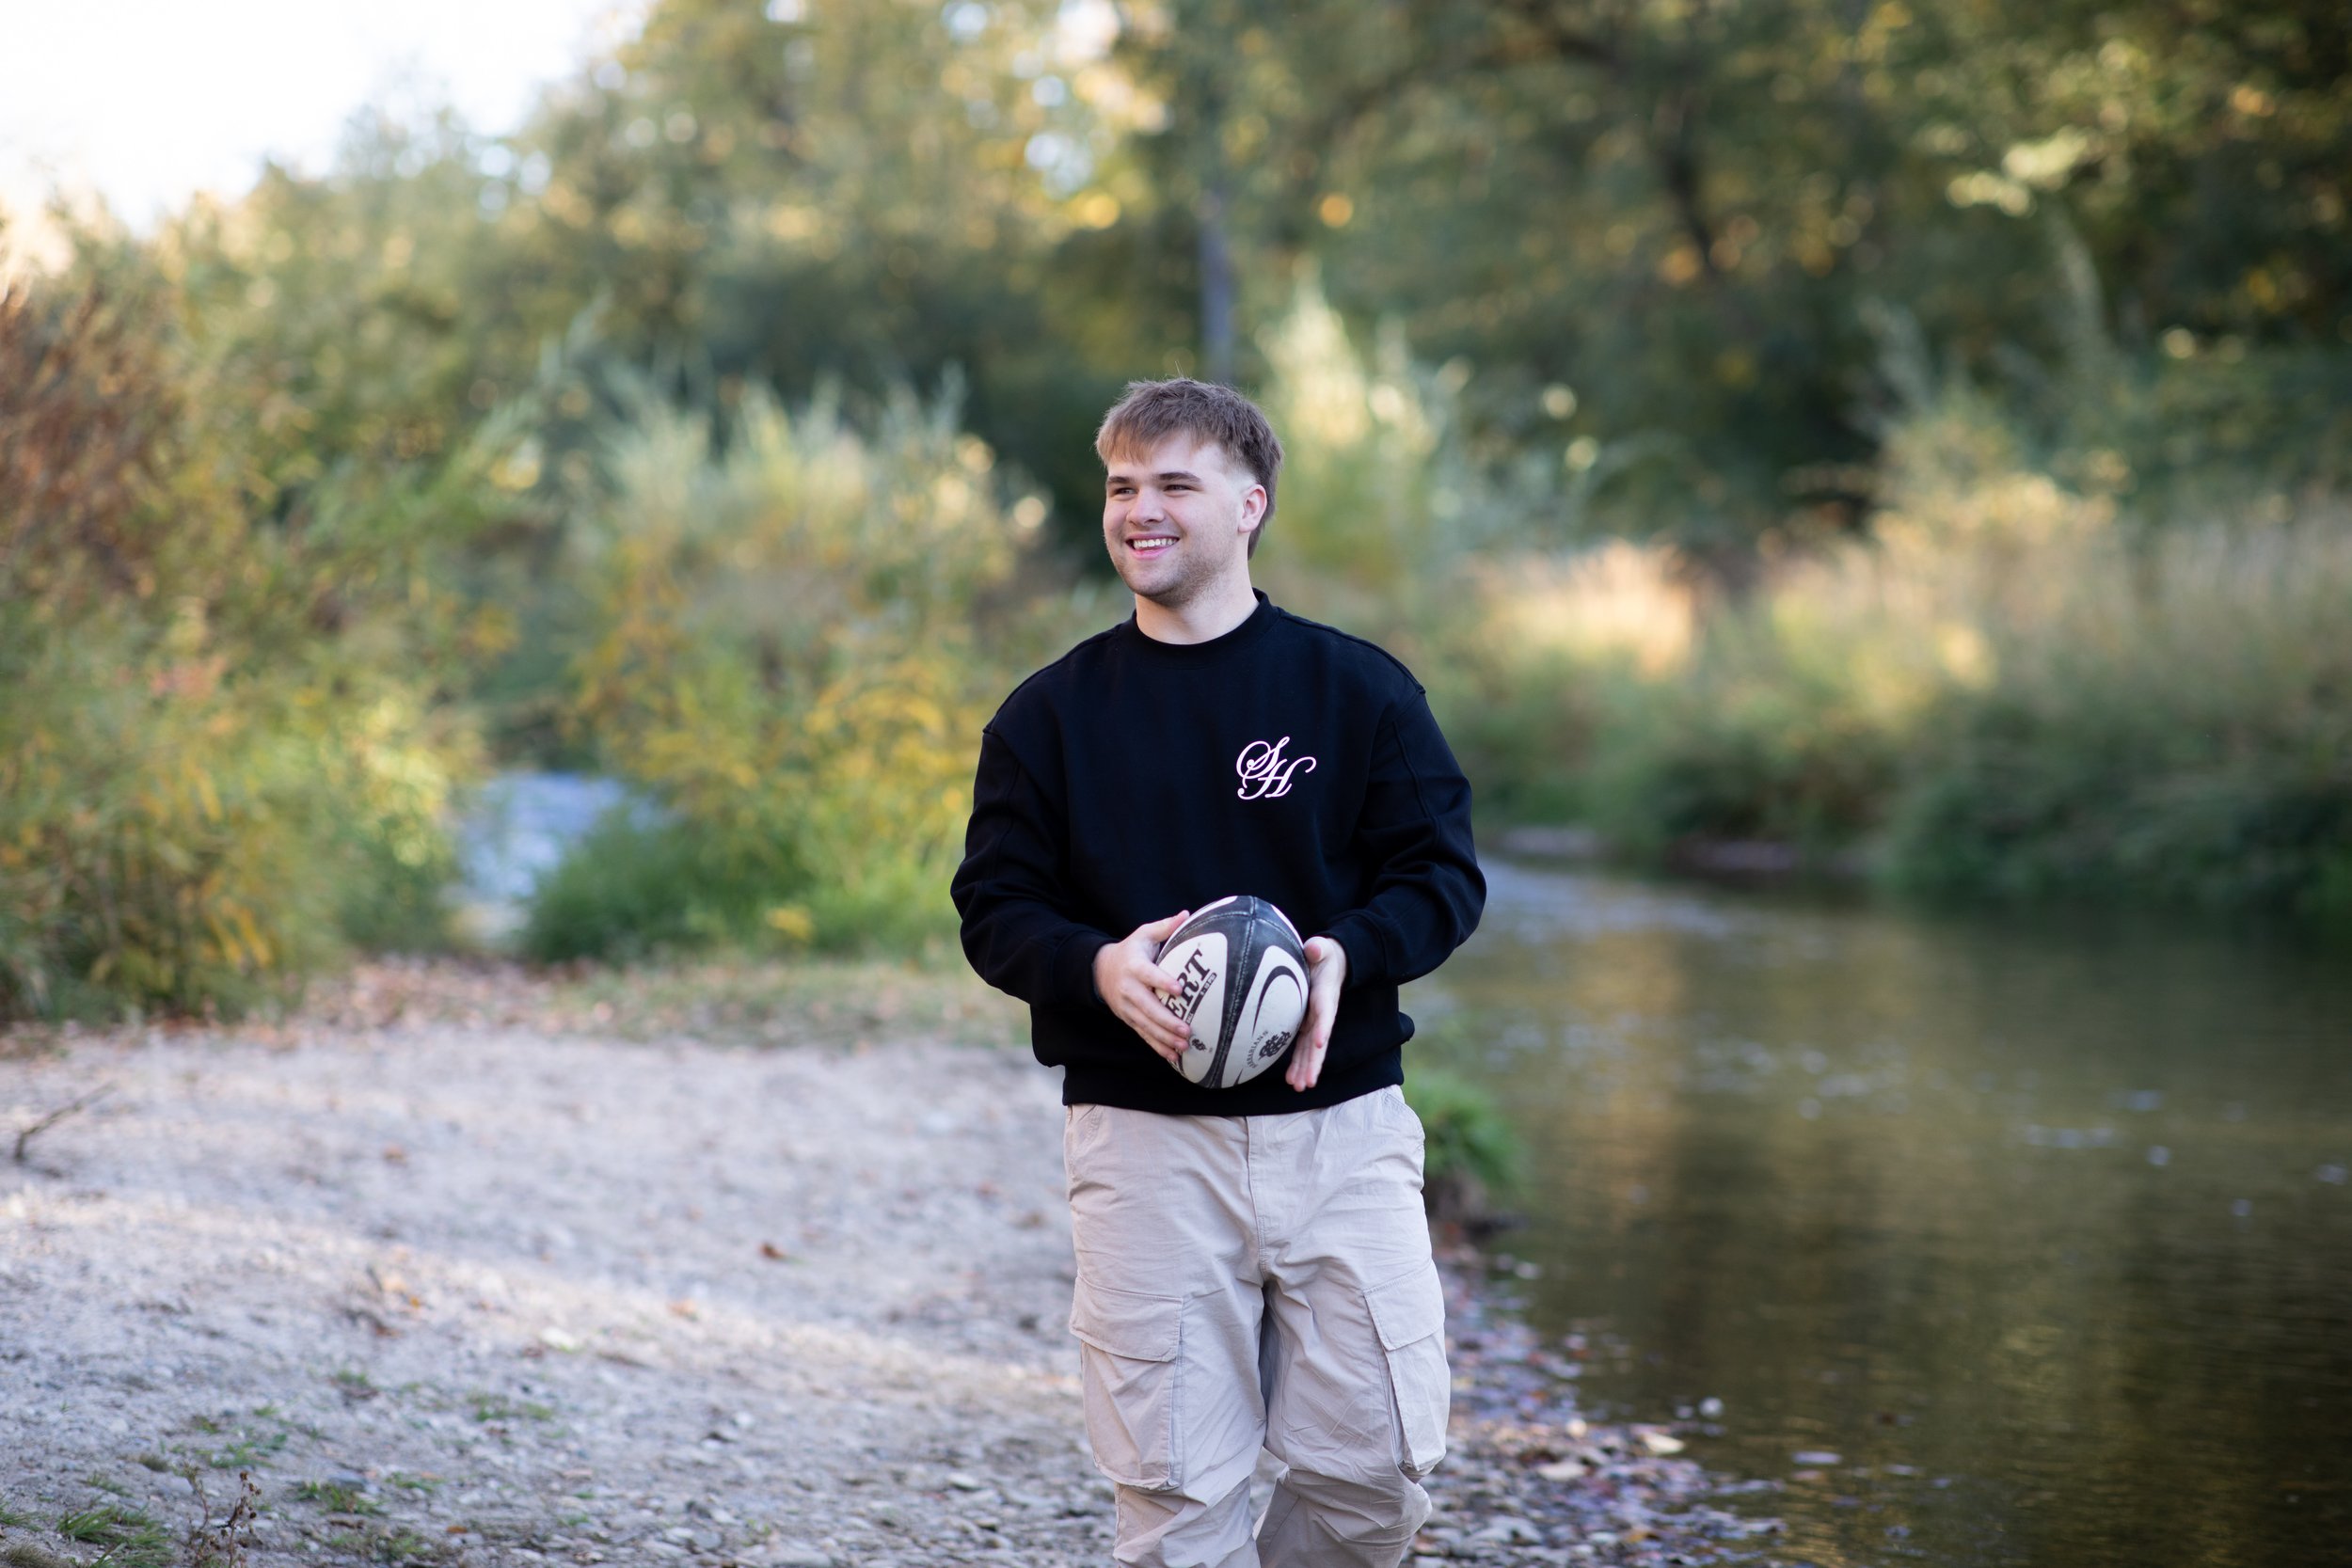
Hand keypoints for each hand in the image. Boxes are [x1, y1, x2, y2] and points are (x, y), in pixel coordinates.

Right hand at [1095, 911, 1192, 1065]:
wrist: (1101, 970)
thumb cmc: (1131, 950)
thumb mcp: (1144, 934)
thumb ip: (1165, 926)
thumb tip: (1186, 914)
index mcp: (1134, 967)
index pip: (1149, 975)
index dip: (1163, 982)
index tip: (1179, 989)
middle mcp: (1130, 989)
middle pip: (1148, 1008)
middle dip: (1167, 1021)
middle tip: (1187, 1029)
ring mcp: (1128, 1008)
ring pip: (1146, 1025)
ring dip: (1164, 1038)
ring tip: (1183, 1046)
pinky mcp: (1129, 1019)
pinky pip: (1143, 1035)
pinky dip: (1157, 1047)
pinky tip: (1173, 1056)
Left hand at [1285, 936, 1347, 1090]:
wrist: (1329, 963)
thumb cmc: (1324, 954)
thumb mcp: (1323, 947)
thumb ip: (1319, 948)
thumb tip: (1314, 947)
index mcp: (1325, 995)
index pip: (1325, 1014)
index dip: (1323, 1027)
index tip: (1320, 1042)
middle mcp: (1322, 1013)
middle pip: (1319, 1041)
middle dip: (1314, 1062)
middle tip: (1308, 1083)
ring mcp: (1314, 1022)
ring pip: (1310, 1050)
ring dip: (1305, 1069)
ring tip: (1299, 1087)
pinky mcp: (1306, 1025)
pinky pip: (1302, 1047)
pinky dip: (1298, 1063)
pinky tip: (1291, 1080)